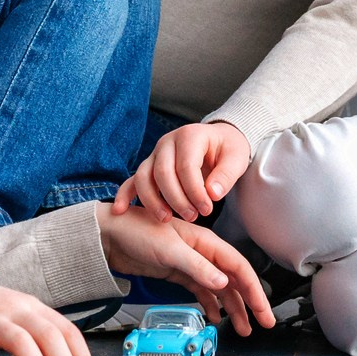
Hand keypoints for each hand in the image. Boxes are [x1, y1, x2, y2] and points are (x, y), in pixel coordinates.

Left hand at [97, 207, 276, 335]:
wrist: (108, 234)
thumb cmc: (136, 232)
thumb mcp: (169, 250)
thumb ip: (197, 267)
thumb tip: (224, 286)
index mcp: (206, 242)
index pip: (238, 268)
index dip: (254, 290)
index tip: (264, 311)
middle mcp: (202, 253)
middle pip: (233, 280)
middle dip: (250, 303)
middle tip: (263, 324)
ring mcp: (190, 264)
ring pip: (219, 289)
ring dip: (232, 308)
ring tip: (242, 329)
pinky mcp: (177, 274)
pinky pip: (201, 292)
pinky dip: (210, 305)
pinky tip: (215, 317)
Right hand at [113, 121, 250, 222]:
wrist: (217, 141)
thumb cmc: (227, 150)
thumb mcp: (236, 158)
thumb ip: (226, 175)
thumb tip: (212, 194)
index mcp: (189, 136)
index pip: (186, 166)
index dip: (195, 191)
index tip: (207, 209)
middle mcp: (167, 142)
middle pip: (162, 173)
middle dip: (176, 199)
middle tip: (193, 216)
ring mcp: (155, 154)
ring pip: (143, 177)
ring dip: (152, 201)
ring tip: (167, 219)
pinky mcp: (148, 166)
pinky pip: (132, 180)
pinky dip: (125, 195)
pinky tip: (120, 211)